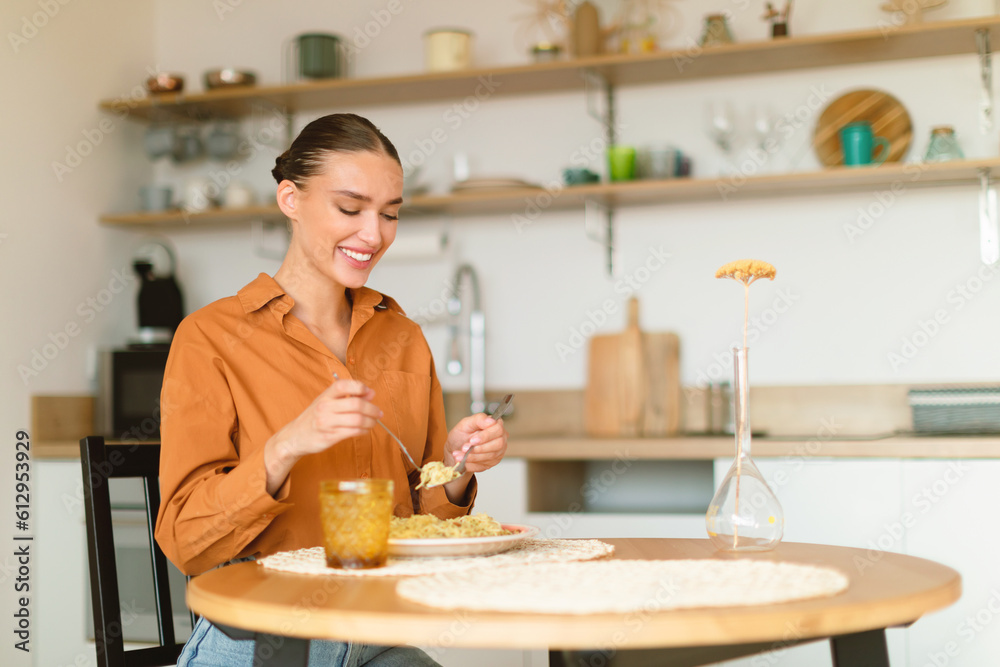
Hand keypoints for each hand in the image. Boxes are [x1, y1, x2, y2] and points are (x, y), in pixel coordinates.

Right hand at [264, 378, 381, 493]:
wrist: (295, 436)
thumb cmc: (316, 417)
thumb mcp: (329, 403)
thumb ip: (349, 397)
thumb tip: (371, 393)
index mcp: (325, 395)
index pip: (343, 385)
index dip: (359, 387)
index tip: (368, 393)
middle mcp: (325, 407)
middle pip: (355, 404)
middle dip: (372, 409)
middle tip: (378, 413)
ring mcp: (326, 422)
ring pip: (357, 419)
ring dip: (370, 421)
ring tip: (373, 422)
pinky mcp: (330, 436)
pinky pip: (353, 432)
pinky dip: (364, 431)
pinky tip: (365, 430)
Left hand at [443, 412, 507, 473]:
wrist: (455, 449)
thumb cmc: (462, 434)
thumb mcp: (466, 423)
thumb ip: (478, 419)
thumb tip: (490, 420)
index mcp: (495, 426)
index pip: (498, 429)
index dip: (485, 436)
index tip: (472, 440)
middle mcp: (500, 439)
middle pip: (498, 444)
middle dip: (479, 448)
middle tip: (464, 448)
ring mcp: (498, 452)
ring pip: (490, 456)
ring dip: (472, 456)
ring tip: (458, 455)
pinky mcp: (491, 463)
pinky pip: (483, 465)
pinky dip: (470, 463)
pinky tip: (462, 460)